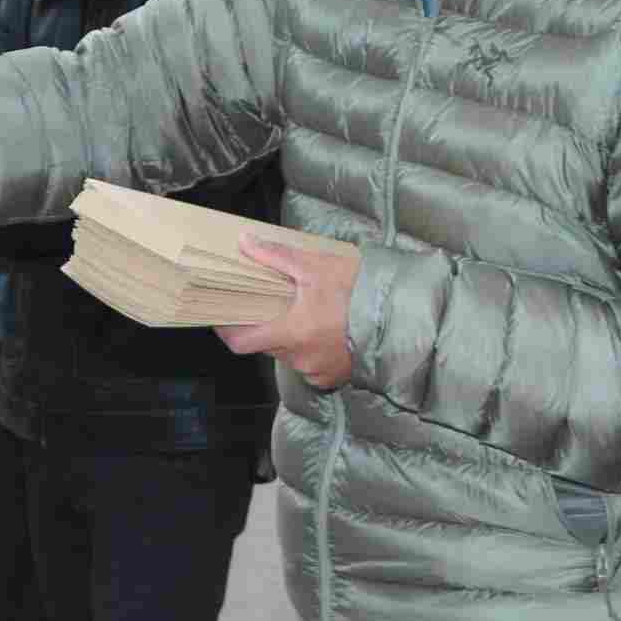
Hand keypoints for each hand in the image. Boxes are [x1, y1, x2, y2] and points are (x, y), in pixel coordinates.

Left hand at [217, 237, 362, 389]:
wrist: (401, 313)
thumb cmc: (358, 289)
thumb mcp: (316, 266)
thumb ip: (276, 256)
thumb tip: (244, 243)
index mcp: (292, 333)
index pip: (241, 342)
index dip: (225, 330)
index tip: (219, 315)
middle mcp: (301, 358)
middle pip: (266, 345)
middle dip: (263, 326)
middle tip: (266, 302)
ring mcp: (318, 372)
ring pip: (288, 354)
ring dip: (288, 336)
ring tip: (299, 312)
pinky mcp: (334, 377)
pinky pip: (309, 365)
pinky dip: (308, 349)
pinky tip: (320, 329)